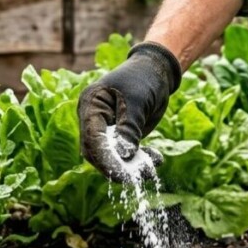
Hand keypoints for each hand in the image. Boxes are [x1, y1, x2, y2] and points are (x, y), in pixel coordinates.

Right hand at [77, 42, 180, 180]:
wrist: (156, 70)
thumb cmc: (144, 78)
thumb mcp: (138, 100)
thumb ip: (130, 128)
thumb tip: (124, 155)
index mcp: (91, 105)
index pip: (92, 138)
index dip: (105, 159)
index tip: (121, 175)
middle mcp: (94, 119)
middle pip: (98, 152)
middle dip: (117, 167)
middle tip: (138, 177)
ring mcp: (106, 128)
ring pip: (113, 156)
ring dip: (131, 166)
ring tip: (152, 169)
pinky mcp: (120, 135)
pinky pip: (127, 153)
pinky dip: (140, 159)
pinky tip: (156, 159)